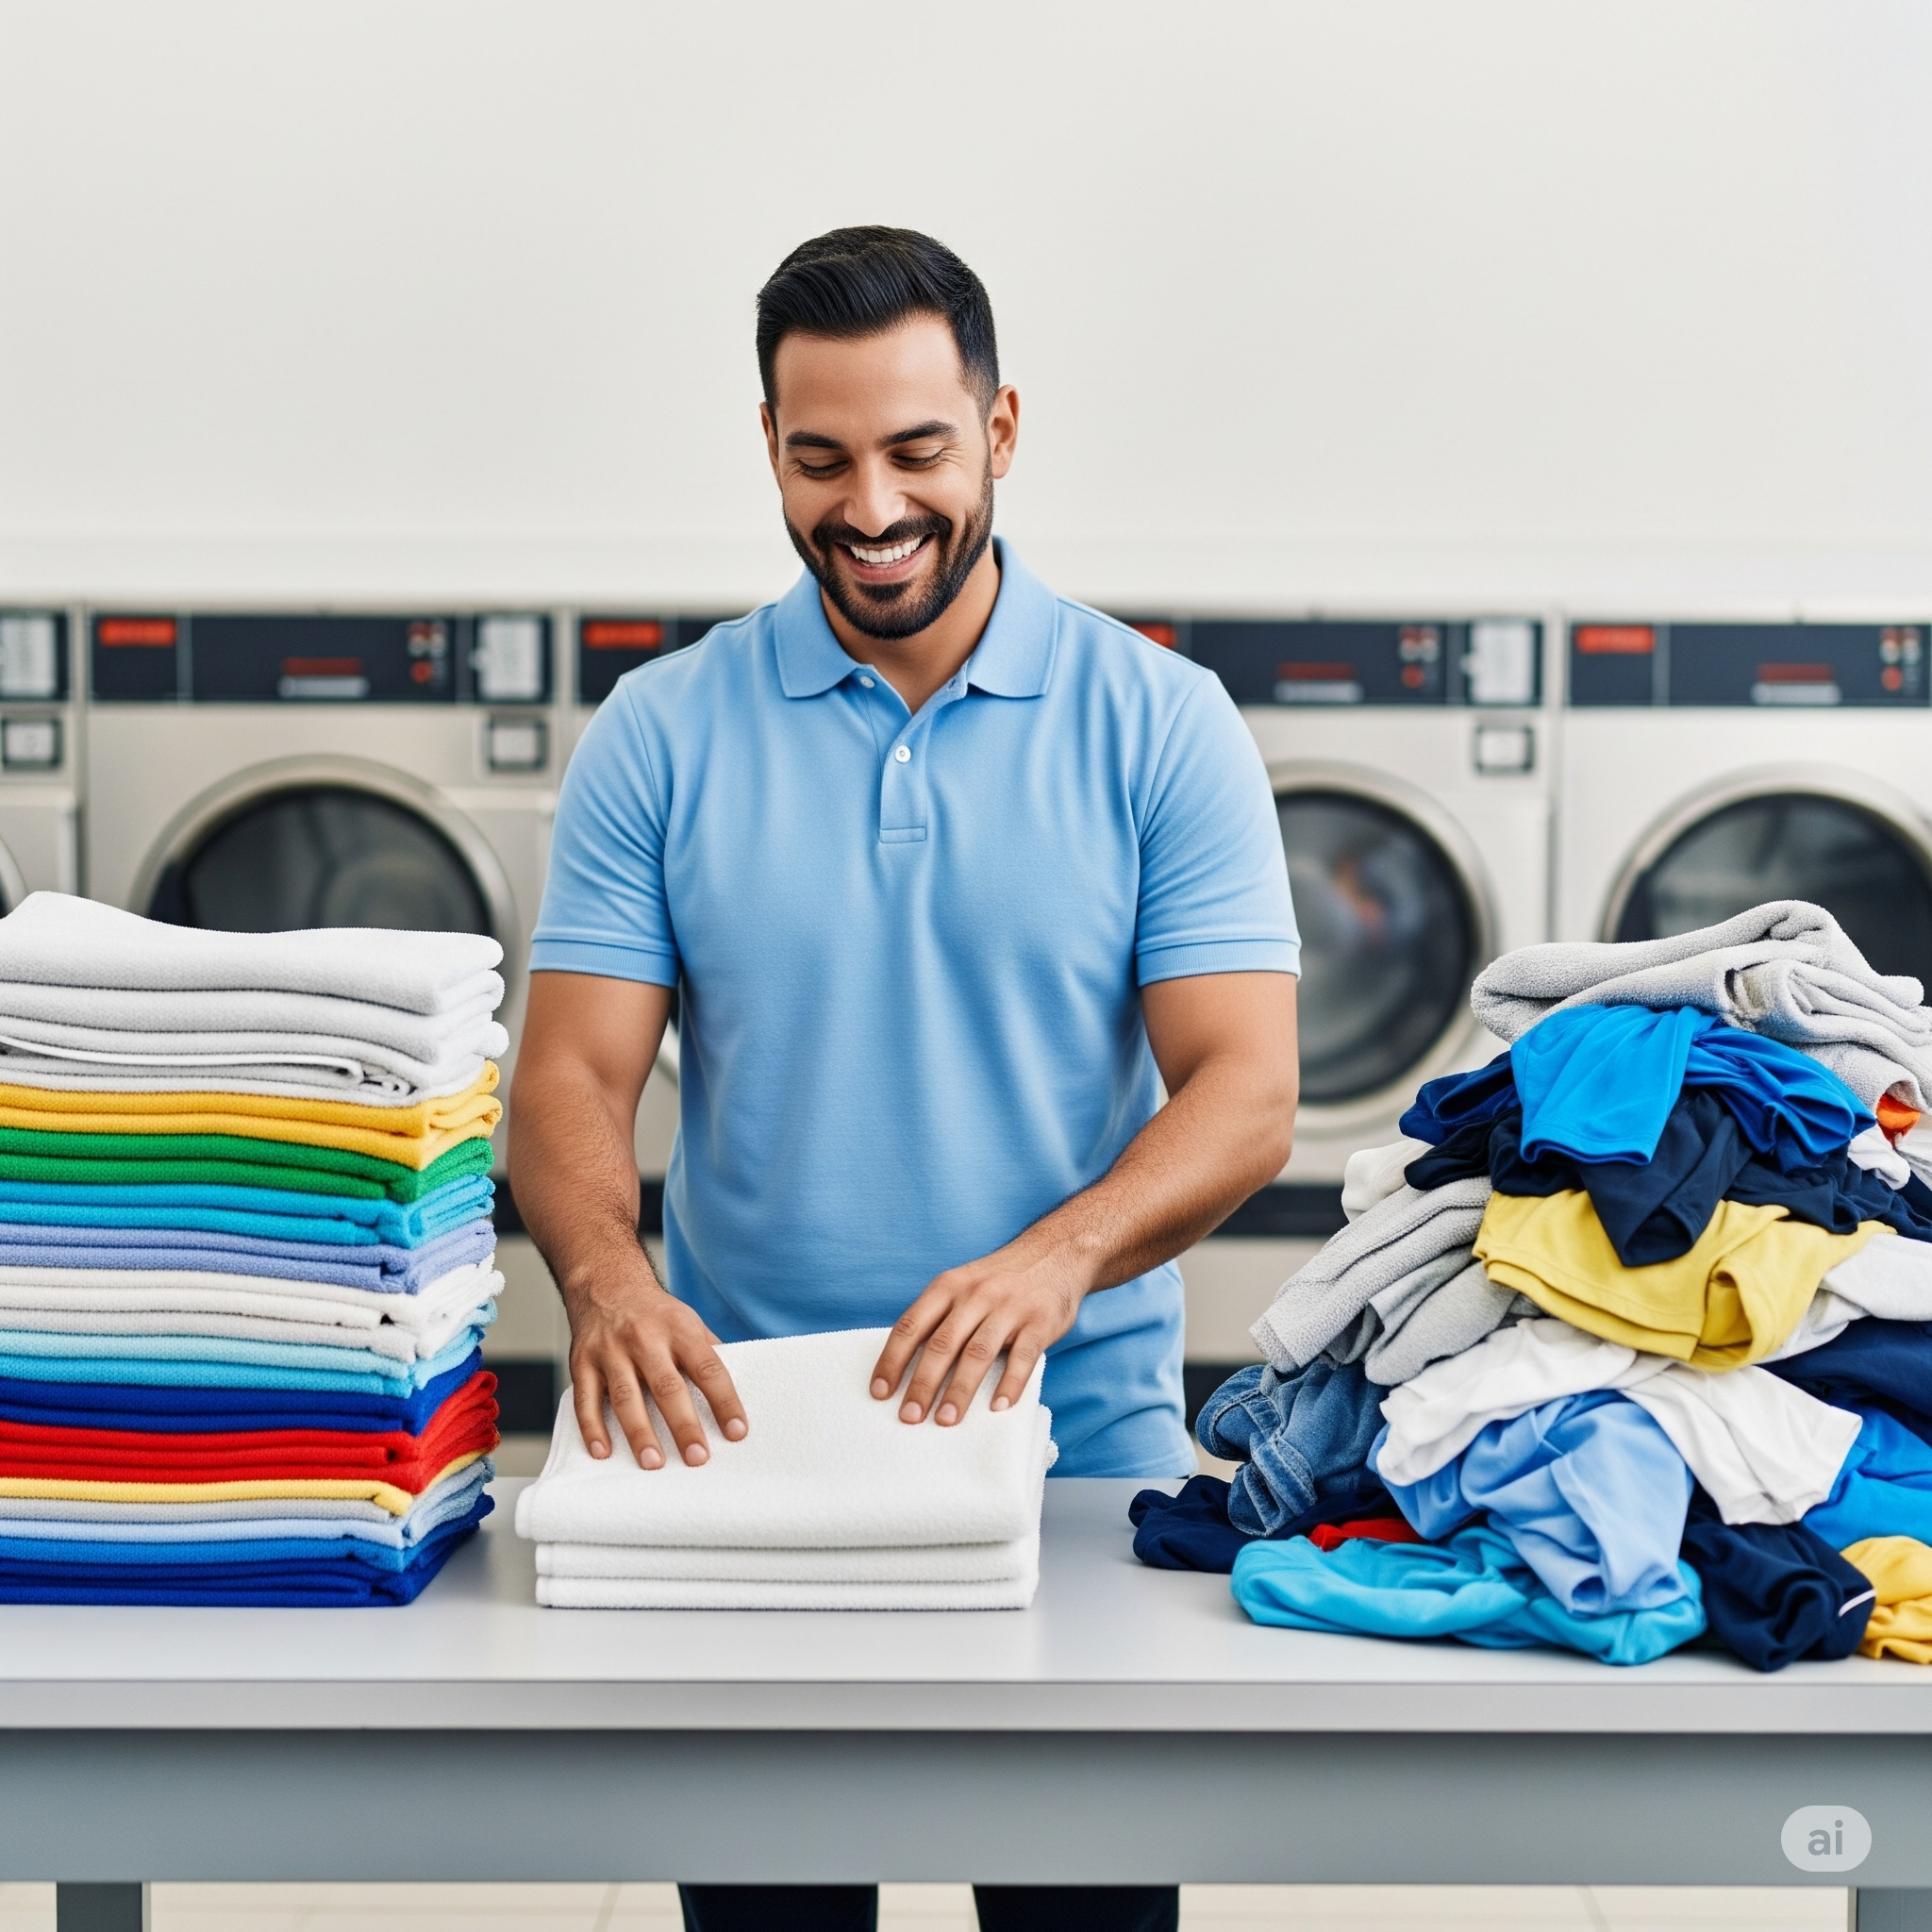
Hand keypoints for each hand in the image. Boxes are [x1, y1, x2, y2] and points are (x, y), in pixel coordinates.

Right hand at [566, 1263, 746, 1468]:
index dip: (725, 1401)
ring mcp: (611, 1351)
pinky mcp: (582, 1363)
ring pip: (627, 1396)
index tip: (737, 1432)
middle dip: (684, 1425)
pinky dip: (592, 1427)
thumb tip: (736, 1393)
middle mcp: (645, 1339)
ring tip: (653, 1463)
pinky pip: (585, 1399)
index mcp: (679, 1329)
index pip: (708, 1368)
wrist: (605, 1284)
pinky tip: (602, 1452)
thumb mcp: (689, 1322)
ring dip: (640, 1432)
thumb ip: (708, 1355)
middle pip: (667, 1386)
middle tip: (697, 1458)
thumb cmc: (655, 1313)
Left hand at [870, 1242, 1088, 1425]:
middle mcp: (975, 1295)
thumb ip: (940, 1318)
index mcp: (948, 1286)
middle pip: (942, 1344)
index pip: (911, 1326)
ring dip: (960, 1389)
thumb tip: (907, 1368)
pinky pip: (1023, 1357)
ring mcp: (1009, 1308)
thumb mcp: (963, 1285)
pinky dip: (1010, 1384)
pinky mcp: (1040, 1322)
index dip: (892, 1360)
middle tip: (909, 1416)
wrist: (1055, 1253)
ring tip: (946, 1419)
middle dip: (922, 1384)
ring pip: (979, 1353)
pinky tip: (998, 1407)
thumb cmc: (999, 1280)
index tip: (880, 1392)